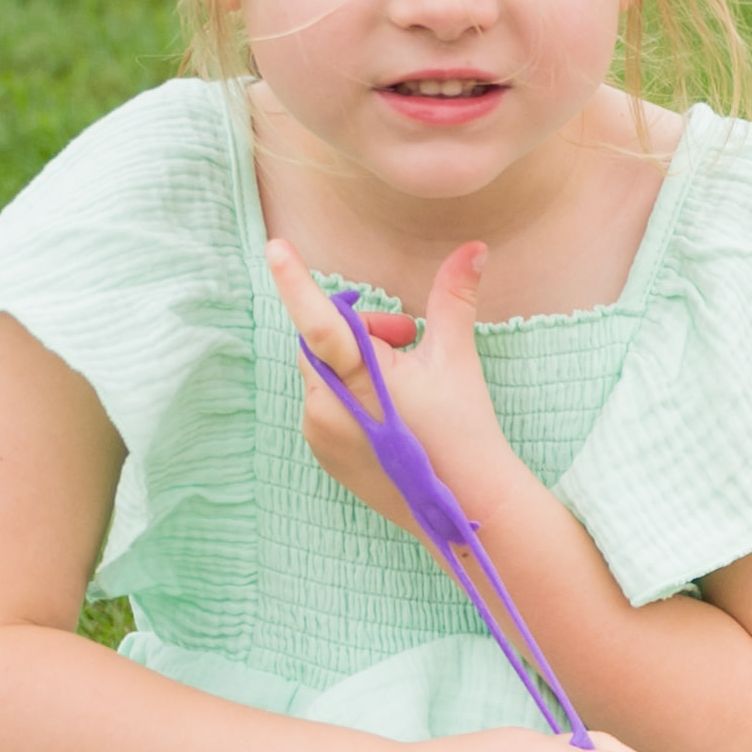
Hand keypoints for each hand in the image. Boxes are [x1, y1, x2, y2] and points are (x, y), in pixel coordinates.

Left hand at [266, 234, 498, 535]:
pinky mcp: (321, 452)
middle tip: (409, 341)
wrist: (465, 503)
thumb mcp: (456, 359)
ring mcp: (318, 432)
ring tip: (404, 385)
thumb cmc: (464, 428)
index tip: (275, 248)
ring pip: (323, 373)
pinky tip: (391, 417)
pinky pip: (323, 405)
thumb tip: (475, 248)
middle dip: (363, 332)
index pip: (321, 320)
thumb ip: (454, 298)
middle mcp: (327, 406)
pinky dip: (350, 397)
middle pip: (324, 342)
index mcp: (360, 377)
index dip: (296, 281)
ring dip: (355, 366)